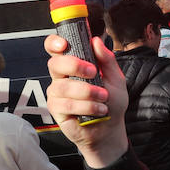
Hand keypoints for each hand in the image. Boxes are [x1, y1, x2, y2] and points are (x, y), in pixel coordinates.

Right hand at [43, 35, 129, 168]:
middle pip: (55, 64)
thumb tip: (96, 41)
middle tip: (92, 73)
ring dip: (87, 91)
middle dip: (74, 65)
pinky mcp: (57, 110)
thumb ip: (107, 59)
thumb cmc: (111, 102)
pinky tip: (99, 110)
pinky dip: (87, 106)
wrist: (111, 129)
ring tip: (103, 98)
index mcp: (73, 65)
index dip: (54, 43)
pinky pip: (66, 104)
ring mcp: (57, 94)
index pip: (55, 49)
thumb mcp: (116, 78)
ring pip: (63, 86)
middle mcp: (61, 77)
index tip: (64, 44)